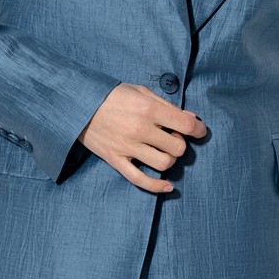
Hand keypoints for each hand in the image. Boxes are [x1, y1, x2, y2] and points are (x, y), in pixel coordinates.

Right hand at [79, 83, 207, 193]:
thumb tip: (191, 118)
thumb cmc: (112, 95)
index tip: (200, 131)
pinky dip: (156, 186)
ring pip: (163, 164)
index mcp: (149, 109)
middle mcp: (140, 129)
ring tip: (163, 151)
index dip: (199, 129)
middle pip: (177, 148)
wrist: (78, 103)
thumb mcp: (140, 91)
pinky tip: (167, 186)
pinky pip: (140, 179)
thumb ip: (166, 105)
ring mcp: (128, 146)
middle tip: (173, 137)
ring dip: (169, 159)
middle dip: (180, 143)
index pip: (186, 125)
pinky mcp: (116, 159)